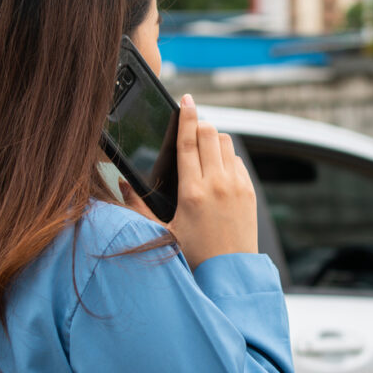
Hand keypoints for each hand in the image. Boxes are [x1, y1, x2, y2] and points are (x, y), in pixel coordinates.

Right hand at [120, 93, 257, 268]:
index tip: (186, 99)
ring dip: (214, 139)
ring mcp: (236, 187)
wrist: (230, 273)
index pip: (188, 141)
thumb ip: (139, 207)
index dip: (186, 116)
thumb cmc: (194, 256)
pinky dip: (227, 158)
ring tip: (203, 149)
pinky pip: (238, 161)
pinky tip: (217, 170)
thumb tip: (123, 184)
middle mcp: (217, 184)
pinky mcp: (249, 193)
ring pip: (226, 143)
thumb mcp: (162, 233)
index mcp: (192, 192)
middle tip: (191, 122)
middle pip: (210, 133)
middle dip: (200, 123)